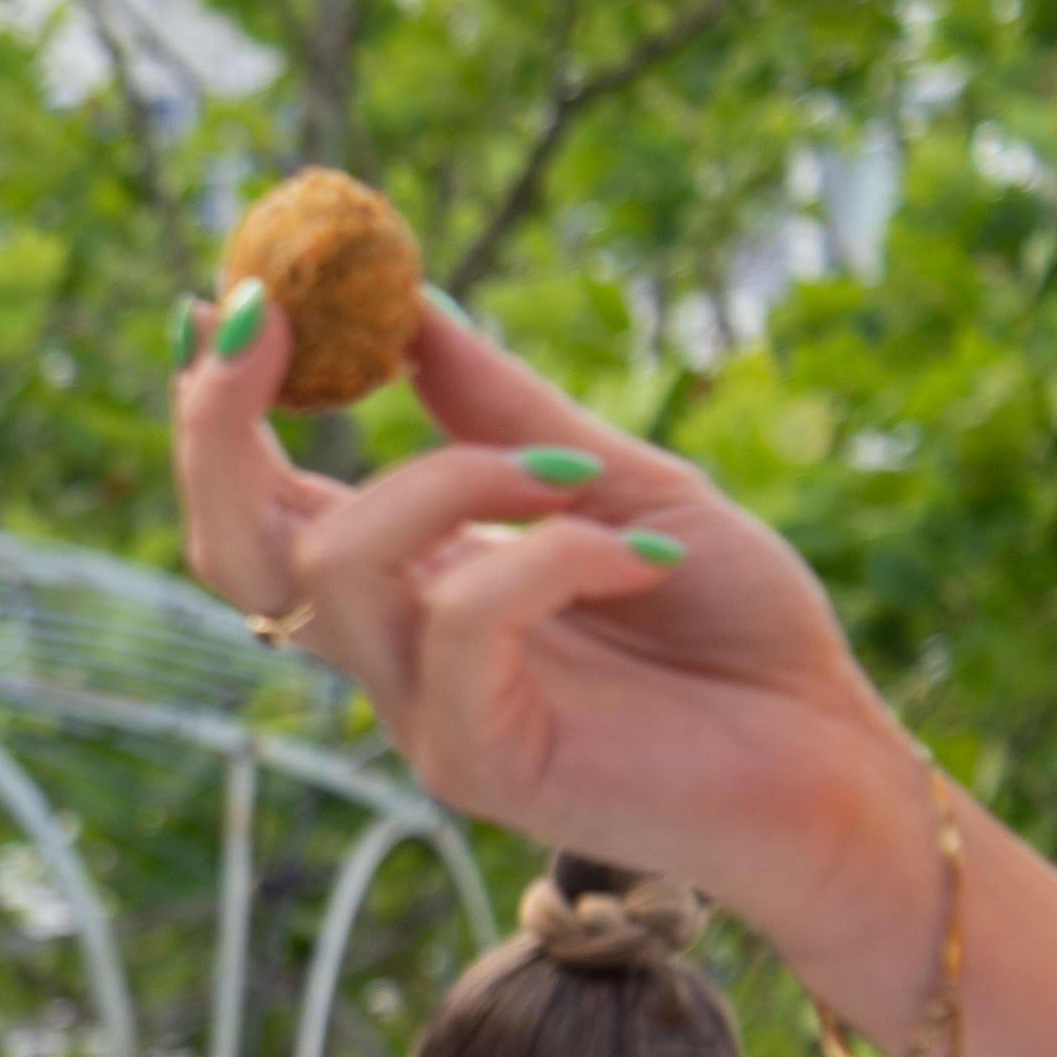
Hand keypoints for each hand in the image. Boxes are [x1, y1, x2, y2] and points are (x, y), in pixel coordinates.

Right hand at [172, 294, 944, 1030]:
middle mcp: (392, 654)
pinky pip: (461, 621)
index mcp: (411, 587)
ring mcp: (424, 715)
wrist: (834, 763)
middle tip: (265, 313)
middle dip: (222, 427)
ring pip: (339, 565)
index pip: (263, 506)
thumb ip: (506, 412)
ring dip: (450, 476)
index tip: (238, 293)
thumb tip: (414, 308)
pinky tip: (636, 561)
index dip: (223, 408)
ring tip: (574, 475)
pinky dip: (548, 556)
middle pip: (236, 550)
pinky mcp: (477, 763)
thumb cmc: (736, 631)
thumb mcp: (619, 480)